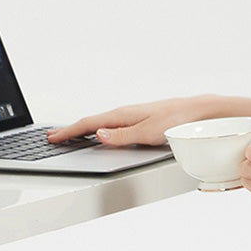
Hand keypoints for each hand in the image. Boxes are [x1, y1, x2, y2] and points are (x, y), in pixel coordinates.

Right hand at [45, 95, 213, 146]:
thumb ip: (122, 136)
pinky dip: (101, 129)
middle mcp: (126, 114)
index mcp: (123, 115)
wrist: (197, 112)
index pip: (89, 124)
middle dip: (72, 130)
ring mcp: (134, 116)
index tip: (53, 138)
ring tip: (72, 135)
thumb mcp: (148, 133)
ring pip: (103, 123)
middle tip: (55, 136)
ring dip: (85, 130)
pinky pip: (114, 125)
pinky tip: (103, 134)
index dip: (69, 132)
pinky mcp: (142, 120)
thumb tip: (99, 135)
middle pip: (93, 123)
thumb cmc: (176, 121)